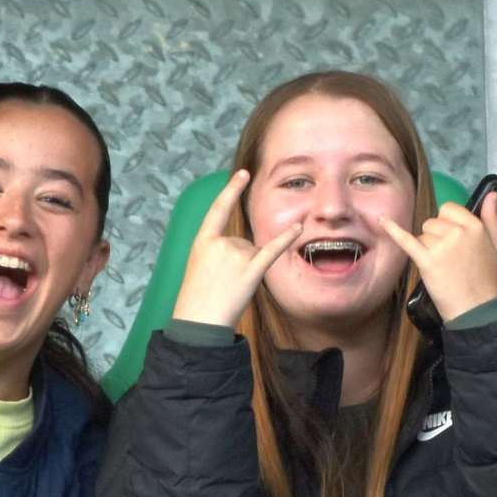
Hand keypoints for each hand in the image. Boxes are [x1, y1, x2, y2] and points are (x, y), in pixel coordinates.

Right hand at [170, 171, 301, 329]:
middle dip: (238, 261)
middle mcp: (221, 243)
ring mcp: (237, 256)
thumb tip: (245, 247)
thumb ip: (218, 250)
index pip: (219, 209)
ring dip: (248, 270)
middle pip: (242, 242)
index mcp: (202, 240)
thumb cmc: (197, 298)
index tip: (243, 174)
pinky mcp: (252, 270)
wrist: (198, 322)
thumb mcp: (199, 266)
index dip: (231, 190)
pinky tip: (299, 228)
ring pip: (254, 253)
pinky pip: (272, 250)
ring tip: (231, 288)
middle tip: (223, 283)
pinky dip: (286, 239)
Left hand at [378, 193, 496, 322]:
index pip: (449, 209)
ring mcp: (441, 246)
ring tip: (441, 265)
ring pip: (422, 234)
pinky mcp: (426, 261)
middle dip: (436, 236)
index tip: (453, 239)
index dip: (448, 222)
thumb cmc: (487, 280)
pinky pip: (406, 240)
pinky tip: (383, 221)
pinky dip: (394, 231)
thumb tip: (492, 194)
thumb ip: (493, 218)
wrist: (476, 310)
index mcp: (475, 226)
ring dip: (427, 247)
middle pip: (433, 222)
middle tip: (448, 257)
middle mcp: (458, 232)